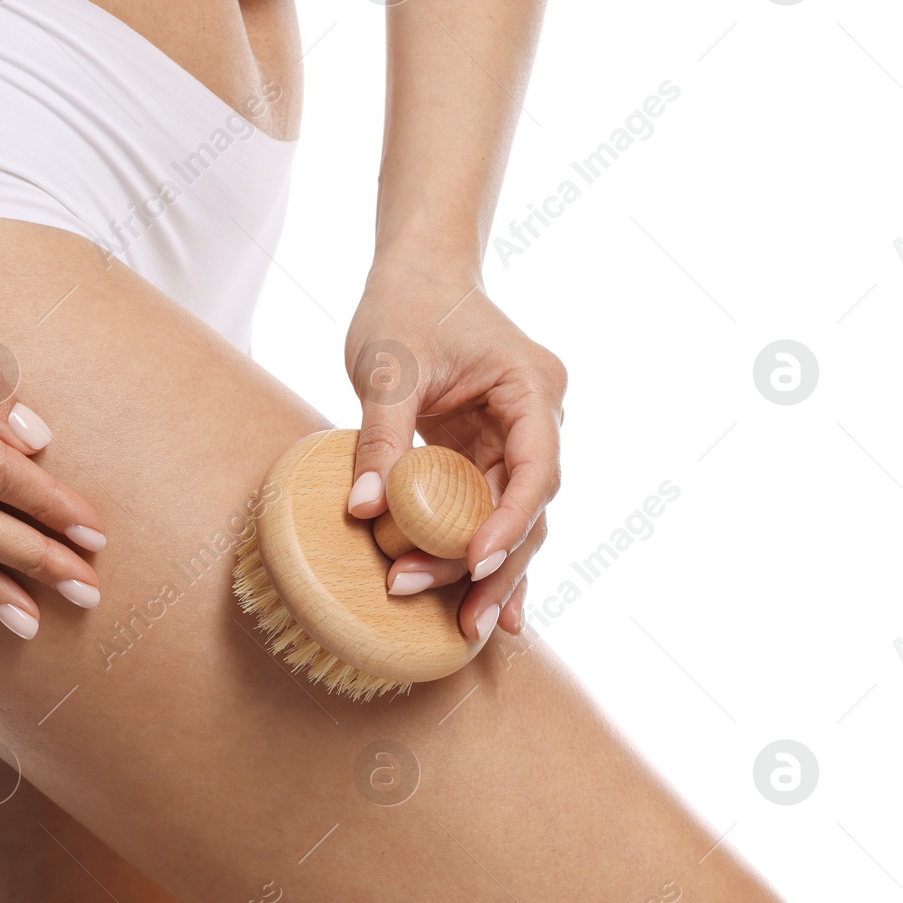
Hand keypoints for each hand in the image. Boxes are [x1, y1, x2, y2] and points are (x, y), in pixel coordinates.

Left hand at [343, 258, 565, 641]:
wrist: (416, 273)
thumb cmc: (405, 304)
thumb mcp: (385, 366)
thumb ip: (380, 436)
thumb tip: (364, 509)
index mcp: (531, 387)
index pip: (537, 466)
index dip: (510, 521)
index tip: (473, 561)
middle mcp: (538, 419)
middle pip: (528, 507)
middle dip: (494, 565)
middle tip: (458, 617)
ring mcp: (516, 440)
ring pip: (513, 520)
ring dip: (489, 574)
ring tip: (466, 630)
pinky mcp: (488, 455)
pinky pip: (491, 513)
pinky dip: (484, 558)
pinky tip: (486, 612)